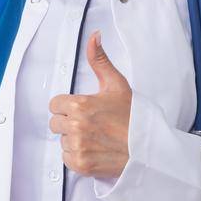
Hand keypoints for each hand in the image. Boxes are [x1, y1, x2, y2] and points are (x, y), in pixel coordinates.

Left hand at [49, 32, 132, 180]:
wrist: (145, 148)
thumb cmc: (131, 115)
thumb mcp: (116, 84)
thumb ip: (99, 59)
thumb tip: (94, 36)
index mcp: (80, 105)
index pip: (54, 105)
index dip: (66, 106)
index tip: (81, 109)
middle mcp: (76, 126)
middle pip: (55, 124)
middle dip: (68, 122)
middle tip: (88, 123)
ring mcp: (78, 147)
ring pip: (62, 141)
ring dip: (73, 140)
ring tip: (94, 137)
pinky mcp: (82, 165)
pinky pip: (67, 158)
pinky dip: (77, 156)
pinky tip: (93, 149)